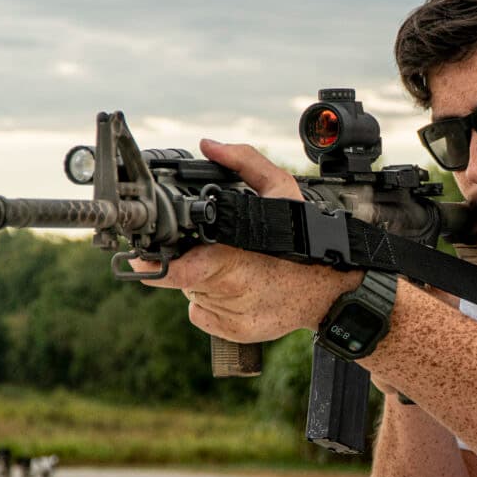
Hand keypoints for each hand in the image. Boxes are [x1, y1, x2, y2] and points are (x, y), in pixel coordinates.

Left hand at [131, 139, 361, 341]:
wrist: (331, 289)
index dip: (154, 262)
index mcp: (229, 254)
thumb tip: (210, 146)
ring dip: (205, 282)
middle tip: (220, 252)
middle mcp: (228, 287)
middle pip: (181, 276)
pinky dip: (212, 305)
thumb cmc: (305, 241)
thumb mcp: (281, 189)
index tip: (145, 257)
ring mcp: (232, 312)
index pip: (171, 269)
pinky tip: (238, 292)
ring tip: (238, 270)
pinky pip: (203, 315)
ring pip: (193, 294)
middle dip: (192, 261)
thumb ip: (244, 161)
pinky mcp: (237, 330)